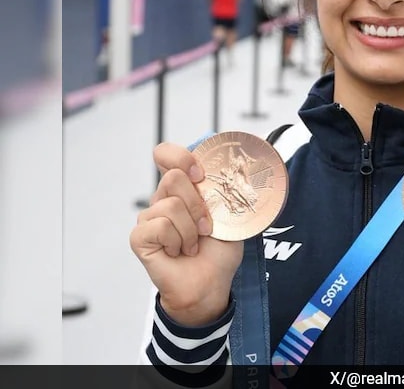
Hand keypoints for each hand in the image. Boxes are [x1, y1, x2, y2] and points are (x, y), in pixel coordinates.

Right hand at [130, 142, 243, 325]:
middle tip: (207, 227)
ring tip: (194, 244)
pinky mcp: (140, 237)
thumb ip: (223, 190)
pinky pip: (159, 226)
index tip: (201, 176)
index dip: (180, 157)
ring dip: (191, 230)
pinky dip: (177, 241)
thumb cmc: (219, 250)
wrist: (211, 282)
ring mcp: (149, 217)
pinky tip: (179, 252)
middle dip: (198, 205)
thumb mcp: (229, 214)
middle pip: (173, 177)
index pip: (166, 154)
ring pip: (170, 205)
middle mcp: (162, 198)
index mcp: (183, 188)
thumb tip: (230, 171)